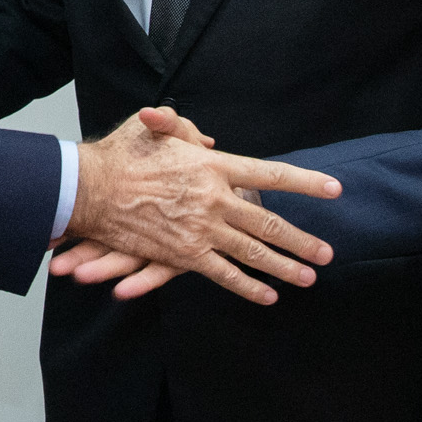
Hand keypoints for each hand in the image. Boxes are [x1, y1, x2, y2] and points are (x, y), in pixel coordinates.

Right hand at [60, 107, 338, 305]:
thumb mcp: (152, 127)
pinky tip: (268, 296)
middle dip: (302, 240)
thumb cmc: (119, 155)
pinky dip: (248, 287)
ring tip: (310, 277)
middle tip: (327, 253)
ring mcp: (202, 231)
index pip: (270, 174)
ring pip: (254, 253)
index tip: (334, 189)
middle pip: (269, 222)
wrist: (88, 190)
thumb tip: (208, 138)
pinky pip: (223, 275)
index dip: (305, 183)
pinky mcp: (184, 255)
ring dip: (285, 266)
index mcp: (213, 166)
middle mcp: (215, 200)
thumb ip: (183, 126)